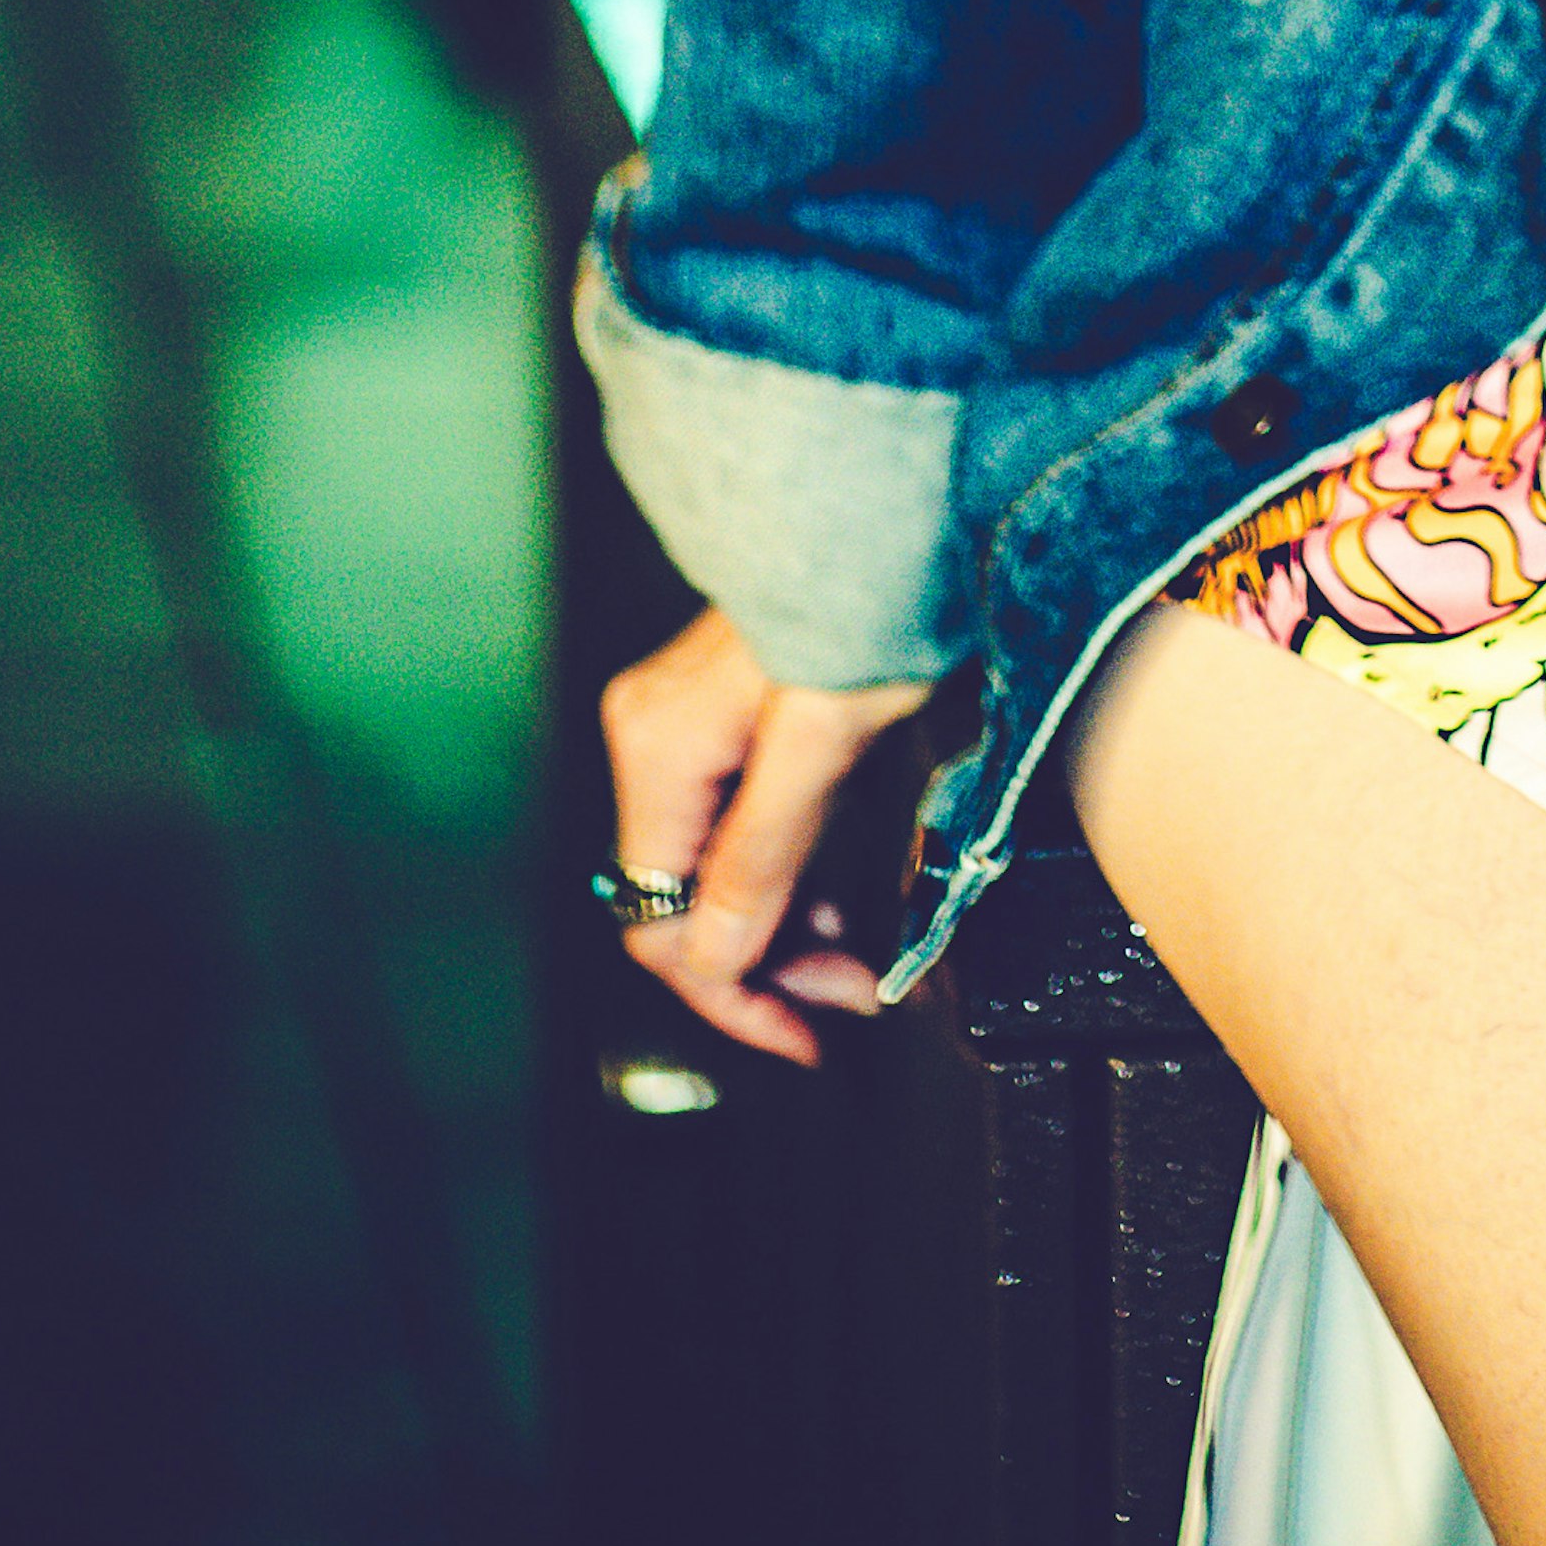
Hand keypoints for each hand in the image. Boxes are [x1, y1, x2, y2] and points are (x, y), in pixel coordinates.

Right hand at [596, 608, 936, 1070]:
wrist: (892, 507)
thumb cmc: (868, 598)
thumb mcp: (827, 738)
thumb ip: (765, 850)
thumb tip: (719, 958)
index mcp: (658, 750)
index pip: (661, 923)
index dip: (731, 995)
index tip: (804, 1038)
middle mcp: (653, 740)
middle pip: (686, 902)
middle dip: (769, 964)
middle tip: (853, 997)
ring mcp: (686, 728)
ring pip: (716, 871)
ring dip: (785, 926)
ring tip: (859, 960)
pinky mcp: (729, 719)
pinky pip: (739, 828)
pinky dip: (788, 873)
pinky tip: (839, 899)